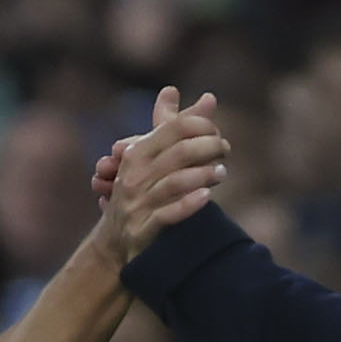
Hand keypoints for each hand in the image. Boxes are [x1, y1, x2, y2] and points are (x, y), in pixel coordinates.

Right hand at [89, 87, 225, 267]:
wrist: (114, 244)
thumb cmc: (139, 194)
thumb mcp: (153, 158)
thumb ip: (181, 128)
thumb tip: (210, 97)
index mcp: (137, 154)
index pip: (174, 128)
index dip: (201, 126)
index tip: (217, 133)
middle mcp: (134, 176)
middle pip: (178, 152)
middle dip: (208, 148)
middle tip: (226, 150)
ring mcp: (137, 204)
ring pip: (174, 182)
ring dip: (204, 174)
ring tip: (223, 172)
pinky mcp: (142, 230)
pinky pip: (167, 215)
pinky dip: (189, 204)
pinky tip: (207, 197)